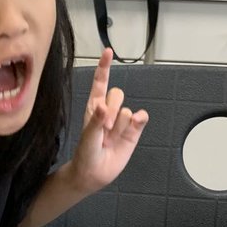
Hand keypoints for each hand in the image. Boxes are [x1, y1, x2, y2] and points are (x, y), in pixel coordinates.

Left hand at [69, 49, 148, 192]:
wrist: (93, 174)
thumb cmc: (85, 154)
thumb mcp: (87, 138)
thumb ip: (95, 122)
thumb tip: (103, 105)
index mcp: (94, 107)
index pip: (100, 82)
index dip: (104, 66)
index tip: (108, 52)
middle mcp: (109, 111)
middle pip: (117, 94)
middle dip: (111, 110)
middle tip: (103, 129)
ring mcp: (122, 121)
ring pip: (127, 111)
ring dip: (119, 126)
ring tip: (110, 139)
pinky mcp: (133, 131)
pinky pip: (140, 118)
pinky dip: (138, 122)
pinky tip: (128, 132)